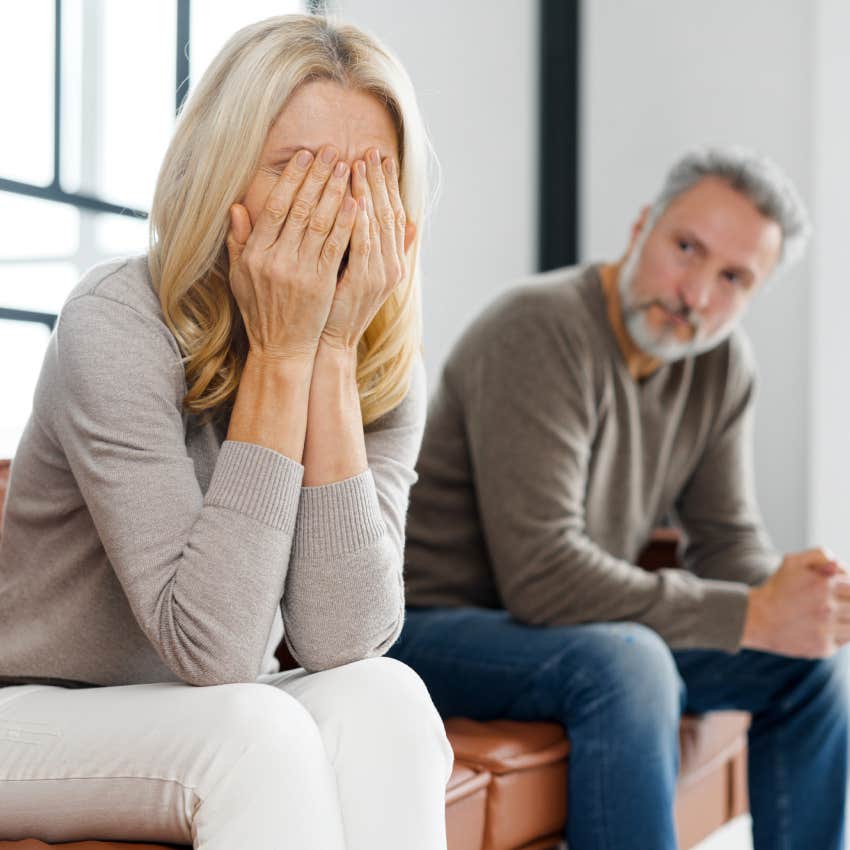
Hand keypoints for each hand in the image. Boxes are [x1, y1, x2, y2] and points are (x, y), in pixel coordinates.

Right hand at [225, 145, 357, 361]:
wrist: (281, 348)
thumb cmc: (261, 311)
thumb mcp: (239, 277)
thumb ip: (238, 241)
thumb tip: (235, 207)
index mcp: (254, 254)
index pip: (275, 206)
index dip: (292, 179)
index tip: (305, 156)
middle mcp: (274, 259)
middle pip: (299, 209)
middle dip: (317, 176)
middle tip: (332, 151)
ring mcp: (298, 272)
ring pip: (320, 223)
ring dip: (335, 192)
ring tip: (348, 168)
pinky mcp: (321, 284)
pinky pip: (335, 247)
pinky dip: (346, 223)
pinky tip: (356, 202)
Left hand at [319, 148, 409, 351]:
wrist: (331, 344)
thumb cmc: (337, 308)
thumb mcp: (358, 276)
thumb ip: (371, 247)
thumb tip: (399, 223)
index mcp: (390, 262)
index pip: (392, 214)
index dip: (386, 185)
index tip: (379, 158)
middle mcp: (391, 266)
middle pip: (388, 213)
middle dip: (379, 180)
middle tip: (371, 150)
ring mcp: (379, 274)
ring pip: (377, 223)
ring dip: (369, 191)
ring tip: (360, 163)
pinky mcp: (363, 281)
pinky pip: (363, 242)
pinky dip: (360, 218)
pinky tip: (355, 197)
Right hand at [741, 547, 849, 657]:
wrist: (756, 618)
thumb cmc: (777, 588)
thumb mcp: (792, 562)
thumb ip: (820, 555)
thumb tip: (839, 565)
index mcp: (823, 585)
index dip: (846, 586)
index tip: (836, 588)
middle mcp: (827, 608)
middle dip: (846, 602)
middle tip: (829, 602)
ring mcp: (826, 630)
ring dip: (846, 619)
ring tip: (826, 615)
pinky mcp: (824, 647)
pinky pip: (845, 640)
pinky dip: (839, 634)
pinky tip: (822, 627)